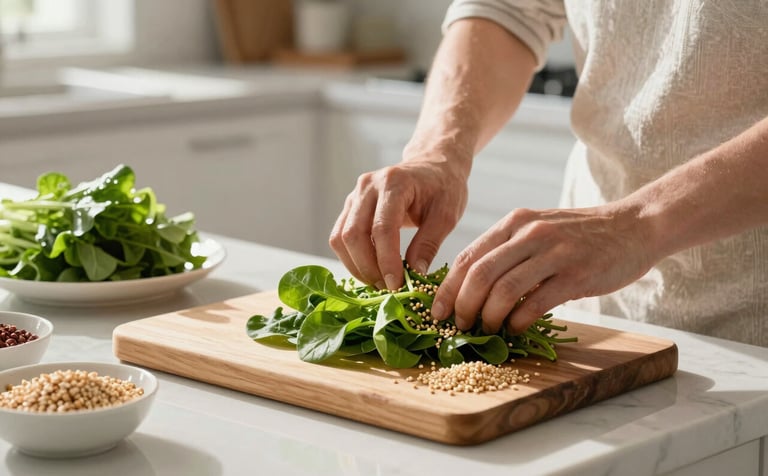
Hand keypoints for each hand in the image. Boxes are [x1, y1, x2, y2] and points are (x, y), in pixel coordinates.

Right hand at [329, 153, 469, 289]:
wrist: (433, 166)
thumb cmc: (443, 188)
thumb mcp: (446, 215)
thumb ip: (429, 244)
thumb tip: (414, 276)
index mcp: (394, 183)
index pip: (382, 228)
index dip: (386, 261)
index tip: (397, 285)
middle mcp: (367, 186)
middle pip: (353, 235)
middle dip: (368, 268)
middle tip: (387, 289)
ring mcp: (355, 195)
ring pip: (340, 238)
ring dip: (356, 266)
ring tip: (379, 283)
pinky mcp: (350, 206)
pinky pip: (340, 236)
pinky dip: (352, 258)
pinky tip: (371, 270)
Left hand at [431, 204, 654, 333]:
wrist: (634, 226)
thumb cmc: (581, 235)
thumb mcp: (538, 230)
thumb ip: (508, 251)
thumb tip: (472, 287)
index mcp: (514, 223)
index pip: (468, 257)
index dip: (448, 288)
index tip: (437, 312)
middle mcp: (529, 234)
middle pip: (479, 273)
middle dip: (463, 305)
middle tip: (460, 326)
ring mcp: (554, 252)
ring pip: (504, 289)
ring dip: (489, 316)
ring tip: (488, 329)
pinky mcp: (576, 273)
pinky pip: (537, 302)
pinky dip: (520, 320)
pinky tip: (517, 328)